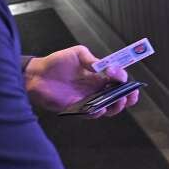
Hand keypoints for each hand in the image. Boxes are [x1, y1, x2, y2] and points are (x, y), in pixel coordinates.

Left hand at [24, 45, 139, 116]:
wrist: (37, 75)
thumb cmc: (57, 62)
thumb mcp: (77, 53)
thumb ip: (91, 59)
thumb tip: (104, 66)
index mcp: (99, 74)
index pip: (117, 78)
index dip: (121, 76)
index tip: (117, 74)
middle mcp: (96, 88)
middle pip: (118, 95)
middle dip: (129, 95)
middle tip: (132, 94)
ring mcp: (88, 99)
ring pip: (109, 107)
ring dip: (117, 105)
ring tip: (120, 101)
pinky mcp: (77, 108)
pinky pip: (92, 114)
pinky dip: (98, 113)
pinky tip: (100, 108)